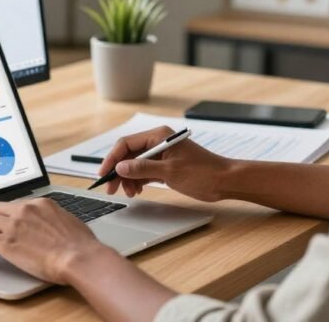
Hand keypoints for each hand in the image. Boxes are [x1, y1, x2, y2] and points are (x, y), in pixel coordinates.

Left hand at [0, 197, 114, 283]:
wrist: (78, 257)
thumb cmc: (80, 245)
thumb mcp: (68, 221)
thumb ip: (54, 220)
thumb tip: (52, 225)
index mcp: (40, 204)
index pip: (14, 204)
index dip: (4, 214)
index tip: (1, 222)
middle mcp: (25, 210)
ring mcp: (14, 225)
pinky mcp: (7, 243)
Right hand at [99, 125, 231, 201]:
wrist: (224, 181)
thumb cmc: (202, 172)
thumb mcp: (170, 172)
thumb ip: (143, 169)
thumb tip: (120, 167)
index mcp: (159, 136)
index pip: (126, 144)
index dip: (112, 159)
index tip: (104, 174)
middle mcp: (158, 142)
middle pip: (129, 155)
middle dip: (119, 171)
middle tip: (111, 188)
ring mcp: (162, 154)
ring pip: (135, 164)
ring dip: (128, 178)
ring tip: (129, 192)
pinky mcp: (166, 166)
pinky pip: (145, 171)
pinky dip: (138, 181)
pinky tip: (136, 190)